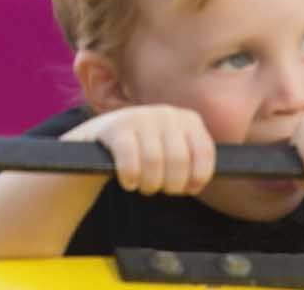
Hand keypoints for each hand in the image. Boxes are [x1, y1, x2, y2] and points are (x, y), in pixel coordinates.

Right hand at [66, 106, 217, 195]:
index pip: (204, 152)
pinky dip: (130, 178)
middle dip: (171, 184)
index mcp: (187, 119)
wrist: (100, 139)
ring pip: (154, 162)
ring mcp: (140, 117)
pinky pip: (130, 161)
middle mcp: (166, 113)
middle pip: (179, 160)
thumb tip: (196, 184)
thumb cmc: (145, 153)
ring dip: (149, 184)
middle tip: (161, 189)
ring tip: (144, 186)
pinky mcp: (115, 127)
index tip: (187, 188)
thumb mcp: (173, 151)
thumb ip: (192, 162)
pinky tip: (128, 182)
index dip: (198, 177)